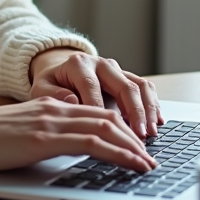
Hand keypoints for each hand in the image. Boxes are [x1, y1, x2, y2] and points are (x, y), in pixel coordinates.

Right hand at [0, 98, 156, 172]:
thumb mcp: (16, 132)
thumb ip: (40, 133)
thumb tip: (60, 144)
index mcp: (48, 107)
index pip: (96, 114)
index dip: (122, 129)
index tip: (137, 146)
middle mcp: (55, 109)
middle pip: (109, 118)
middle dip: (134, 138)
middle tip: (151, 157)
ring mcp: (51, 121)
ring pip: (107, 127)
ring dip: (133, 146)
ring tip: (148, 165)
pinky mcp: (45, 138)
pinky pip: (94, 143)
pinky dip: (120, 153)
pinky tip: (132, 164)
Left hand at [28, 49, 163, 137]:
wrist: (60, 70)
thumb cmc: (51, 84)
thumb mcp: (41, 88)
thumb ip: (52, 95)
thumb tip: (72, 100)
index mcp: (79, 64)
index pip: (92, 87)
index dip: (100, 109)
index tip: (105, 131)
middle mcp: (102, 64)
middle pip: (124, 85)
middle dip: (134, 112)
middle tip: (139, 135)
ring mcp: (117, 70)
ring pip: (140, 85)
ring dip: (148, 110)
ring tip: (151, 132)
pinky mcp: (127, 78)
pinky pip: (146, 88)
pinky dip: (154, 104)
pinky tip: (158, 122)